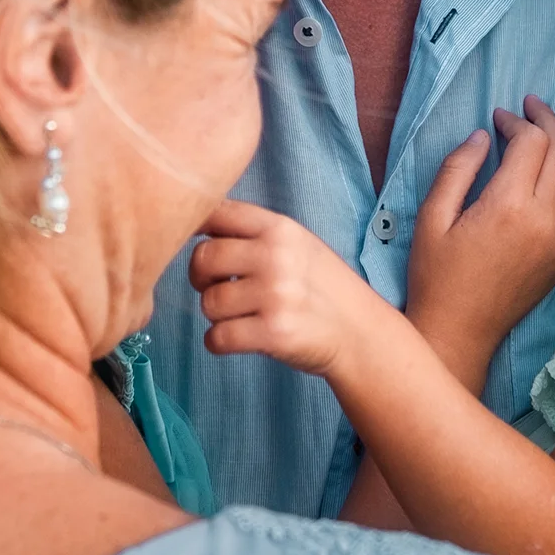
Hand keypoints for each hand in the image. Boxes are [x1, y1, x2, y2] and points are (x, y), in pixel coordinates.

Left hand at [190, 199, 386, 377]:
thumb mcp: (297, 244)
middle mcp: (276, 256)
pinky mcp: (274, 333)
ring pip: (208, 302)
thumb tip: (198, 225)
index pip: (218, 212)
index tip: (194, 242)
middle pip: (203, 258)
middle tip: (217, 288)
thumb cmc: (322, 286)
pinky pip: (217, 337)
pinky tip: (236, 337)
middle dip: (201, 278)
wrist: (359, 331)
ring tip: (239, 315)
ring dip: (215, 315)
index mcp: (280, 228)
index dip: (194, 226)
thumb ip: (255, 233)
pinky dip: (218, 342)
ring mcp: (275, 295)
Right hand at [407, 96, 554, 373]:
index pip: (532, 143)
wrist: (459, 331)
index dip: (517, 121)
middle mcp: (546, 221)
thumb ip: (458, 169)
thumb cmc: (436, 275)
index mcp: (508, 206)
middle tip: (528, 111)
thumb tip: (485, 135)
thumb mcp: (431, 217)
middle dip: (547, 123)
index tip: (499, 118)